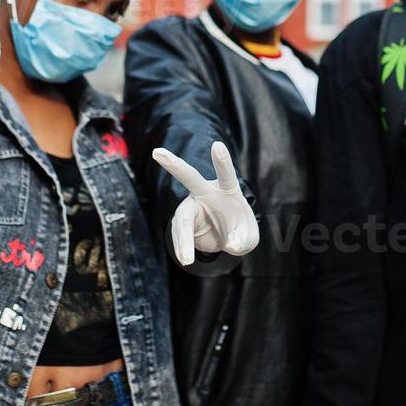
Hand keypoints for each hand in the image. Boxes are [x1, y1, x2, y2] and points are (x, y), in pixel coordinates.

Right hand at [151, 141, 258, 265]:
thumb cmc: (240, 230)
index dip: (222, 160)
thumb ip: (243, 240)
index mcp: (228, 190)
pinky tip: (187, 257)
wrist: (224, 237)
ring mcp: (191, 205)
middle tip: (157, 153)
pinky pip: (179, 233)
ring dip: (183, 239)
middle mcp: (206, 192)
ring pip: (182, 218)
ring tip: (186, 259)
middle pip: (189, 177)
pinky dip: (183, 247)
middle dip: (173, 165)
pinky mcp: (182, 220)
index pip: (226, 173)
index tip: (217, 145)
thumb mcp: (248, 238)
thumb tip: (231, 244)